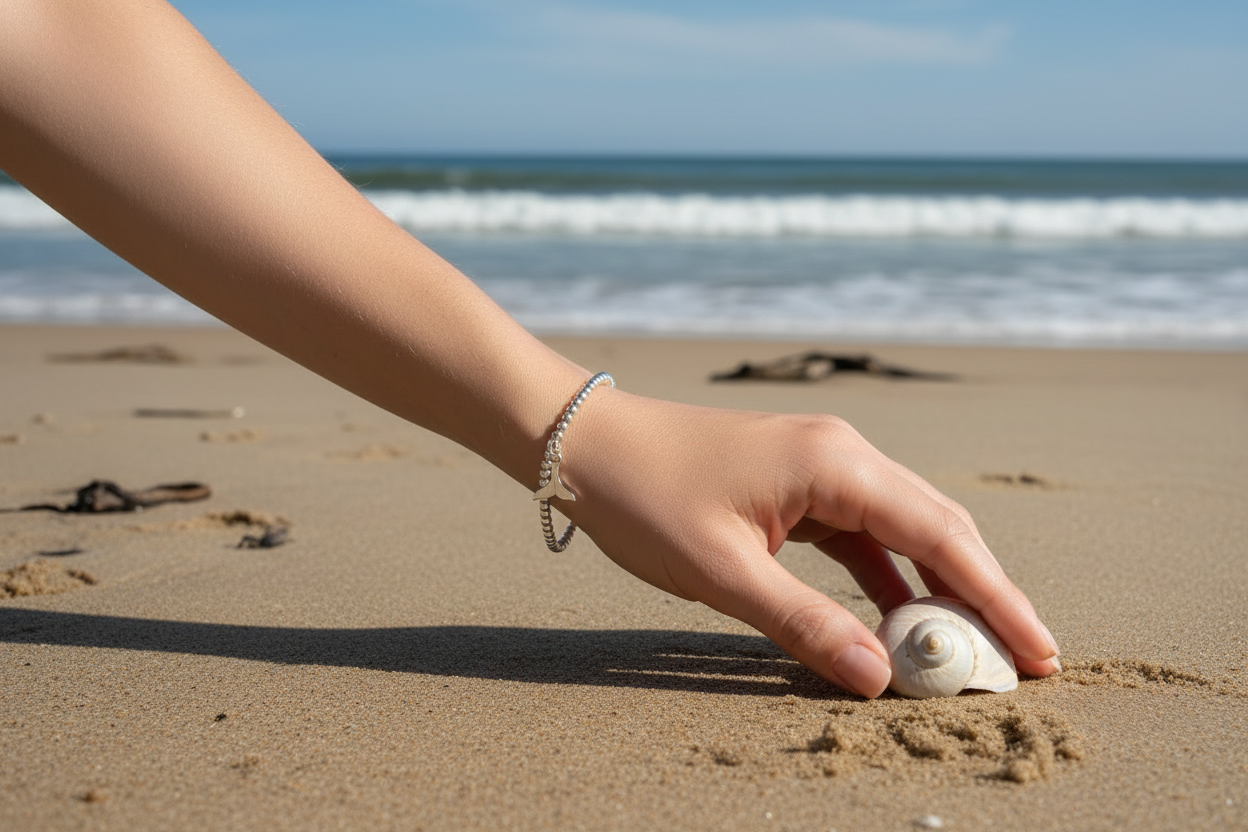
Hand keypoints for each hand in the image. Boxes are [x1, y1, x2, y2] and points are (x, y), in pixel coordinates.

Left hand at [560, 389, 1060, 697]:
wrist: (584, 442)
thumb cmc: (645, 497)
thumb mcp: (723, 573)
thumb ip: (804, 625)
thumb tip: (880, 679)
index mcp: (836, 464)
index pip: (942, 537)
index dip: (998, 599)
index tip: (1039, 653)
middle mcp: (843, 453)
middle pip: (938, 527)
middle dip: (982, 594)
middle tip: (1021, 662)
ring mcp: (820, 462)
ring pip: (903, 529)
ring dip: (937, 586)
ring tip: (967, 648)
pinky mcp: (797, 481)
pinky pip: (861, 531)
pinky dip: (886, 575)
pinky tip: (896, 617)